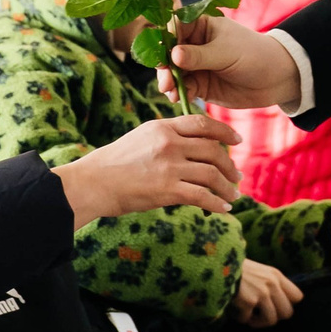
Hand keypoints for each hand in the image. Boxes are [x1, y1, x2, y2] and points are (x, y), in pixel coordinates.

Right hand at [55, 115, 241, 225]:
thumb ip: (165, 137)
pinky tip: (222, 209)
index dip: (224, 131)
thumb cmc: (113, 163)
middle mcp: (169, 143)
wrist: (93, 183)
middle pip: (213, 150)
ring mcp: (169, 166)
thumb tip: (190, 145)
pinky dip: (217, 203)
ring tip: (232, 195)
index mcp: (162, 127)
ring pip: (212, 174)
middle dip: (230, 164)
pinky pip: (202, 196)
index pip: (202, 123)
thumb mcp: (140, 138)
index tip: (237, 139)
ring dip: (227, 186)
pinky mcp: (167, 190)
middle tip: (236, 176)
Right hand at [165, 15, 301, 109]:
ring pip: (174, 72)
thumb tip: (173, 55)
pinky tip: (179, 98)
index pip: (175, 28)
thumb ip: (199, 55)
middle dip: (165, 67)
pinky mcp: (200, 84)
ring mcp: (197, 65)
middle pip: (170, 53)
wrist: (276, 79)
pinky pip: (184, 88)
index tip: (160, 56)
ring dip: (169, 82)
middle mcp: (195, 44)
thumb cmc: (255, 55)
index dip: (164, 41)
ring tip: (170, 92)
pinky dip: (180, 93)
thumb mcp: (226, 53)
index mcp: (201, 25)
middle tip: (165, 80)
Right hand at [229, 259, 297, 327]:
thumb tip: (276, 301)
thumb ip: (270, 282)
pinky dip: (241, 317)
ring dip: (258, 322)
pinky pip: (247, 319)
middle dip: (274, 317)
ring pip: (271, 320)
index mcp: (276, 275)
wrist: (218, 262)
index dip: (287, 304)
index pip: (297, 297)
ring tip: (249, 317)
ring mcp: (262, 294)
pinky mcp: (248, 302)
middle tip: (262, 315)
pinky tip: (236, 310)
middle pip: (288, 312)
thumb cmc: (237, 267)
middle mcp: (272, 284)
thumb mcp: (260, 270)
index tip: (275, 305)